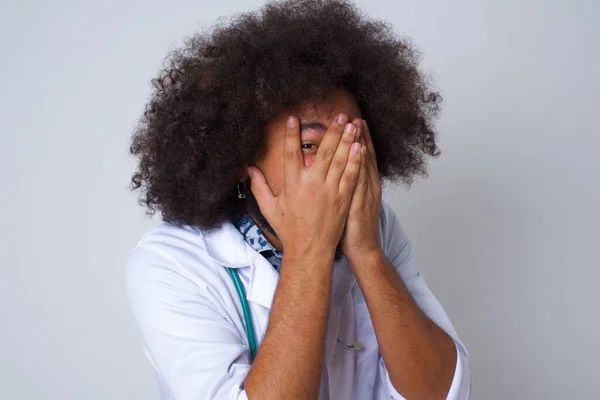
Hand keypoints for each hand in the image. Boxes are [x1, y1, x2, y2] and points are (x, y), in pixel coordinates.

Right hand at [248, 113, 362, 259]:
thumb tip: (249, 169)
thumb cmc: (289, 231)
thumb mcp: (270, 208)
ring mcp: (329, 192)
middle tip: (338, 114)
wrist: (309, 251)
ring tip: (352, 124)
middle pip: (323, 152)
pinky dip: (356, 160)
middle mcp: (311, 185)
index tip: (294, 118)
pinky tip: (360, 147)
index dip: (292, 135)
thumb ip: (259, 187)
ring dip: (347, 140)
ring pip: (340, 160)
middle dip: (332, 131)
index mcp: (292, 185)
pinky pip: (351, 176)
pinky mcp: (343, 199)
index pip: (290, 153)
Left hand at [341, 119, 382, 263]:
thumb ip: (343, 187)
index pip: (361, 158)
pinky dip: (360, 165)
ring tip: (356, 126)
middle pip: (363, 156)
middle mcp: (367, 187)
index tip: (355, 122)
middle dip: (359, 136)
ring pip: (363, 165)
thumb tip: (332, 175)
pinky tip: (358, 152)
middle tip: (354, 116)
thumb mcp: (348, 204)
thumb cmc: (351, 230)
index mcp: (363, 186)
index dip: (358, 140)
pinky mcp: (360, 204)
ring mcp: (365, 195)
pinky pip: (360, 181)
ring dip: (360, 144)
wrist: (363, 250)